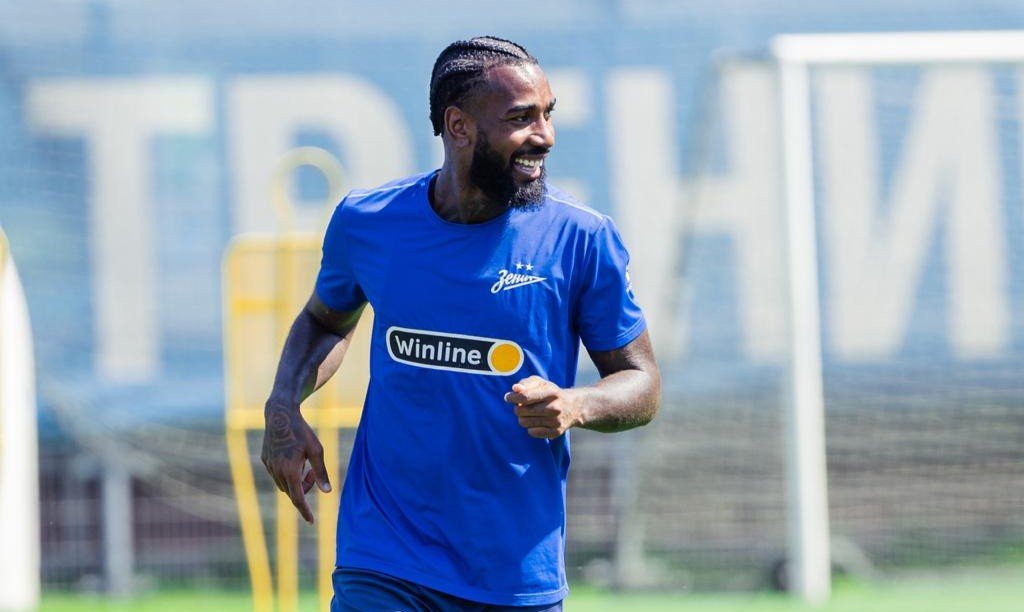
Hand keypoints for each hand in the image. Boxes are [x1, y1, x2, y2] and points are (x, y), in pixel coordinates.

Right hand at [261, 402, 330, 523]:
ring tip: (303, 463)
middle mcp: (277, 470)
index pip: (298, 498)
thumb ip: (321, 472)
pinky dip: (286, 473)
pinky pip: (276, 474)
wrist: (280, 415)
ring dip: (295, 480)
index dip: (305, 511)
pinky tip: (292, 457)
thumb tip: (327, 491)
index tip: (311, 521)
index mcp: (290, 470)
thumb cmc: (302, 431)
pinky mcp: (265, 459)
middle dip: (304, 487)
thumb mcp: (316, 450)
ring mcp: (269, 465)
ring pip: (283, 484)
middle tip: (312, 471)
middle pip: (292, 491)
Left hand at [503, 375, 582, 438]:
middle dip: (517, 407)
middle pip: (521, 411)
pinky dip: (531, 427)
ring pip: (524, 422)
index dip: (512, 398)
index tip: (508, 397)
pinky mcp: (555, 432)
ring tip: (530, 413)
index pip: (525, 397)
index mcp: (551, 392)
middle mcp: (555, 407)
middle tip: (522, 405)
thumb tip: (515, 389)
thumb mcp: (541, 383)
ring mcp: (556, 421)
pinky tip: (537, 421)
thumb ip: (526, 383)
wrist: (573, 407)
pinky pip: (532, 432)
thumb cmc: (551, 393)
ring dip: (523, 417)